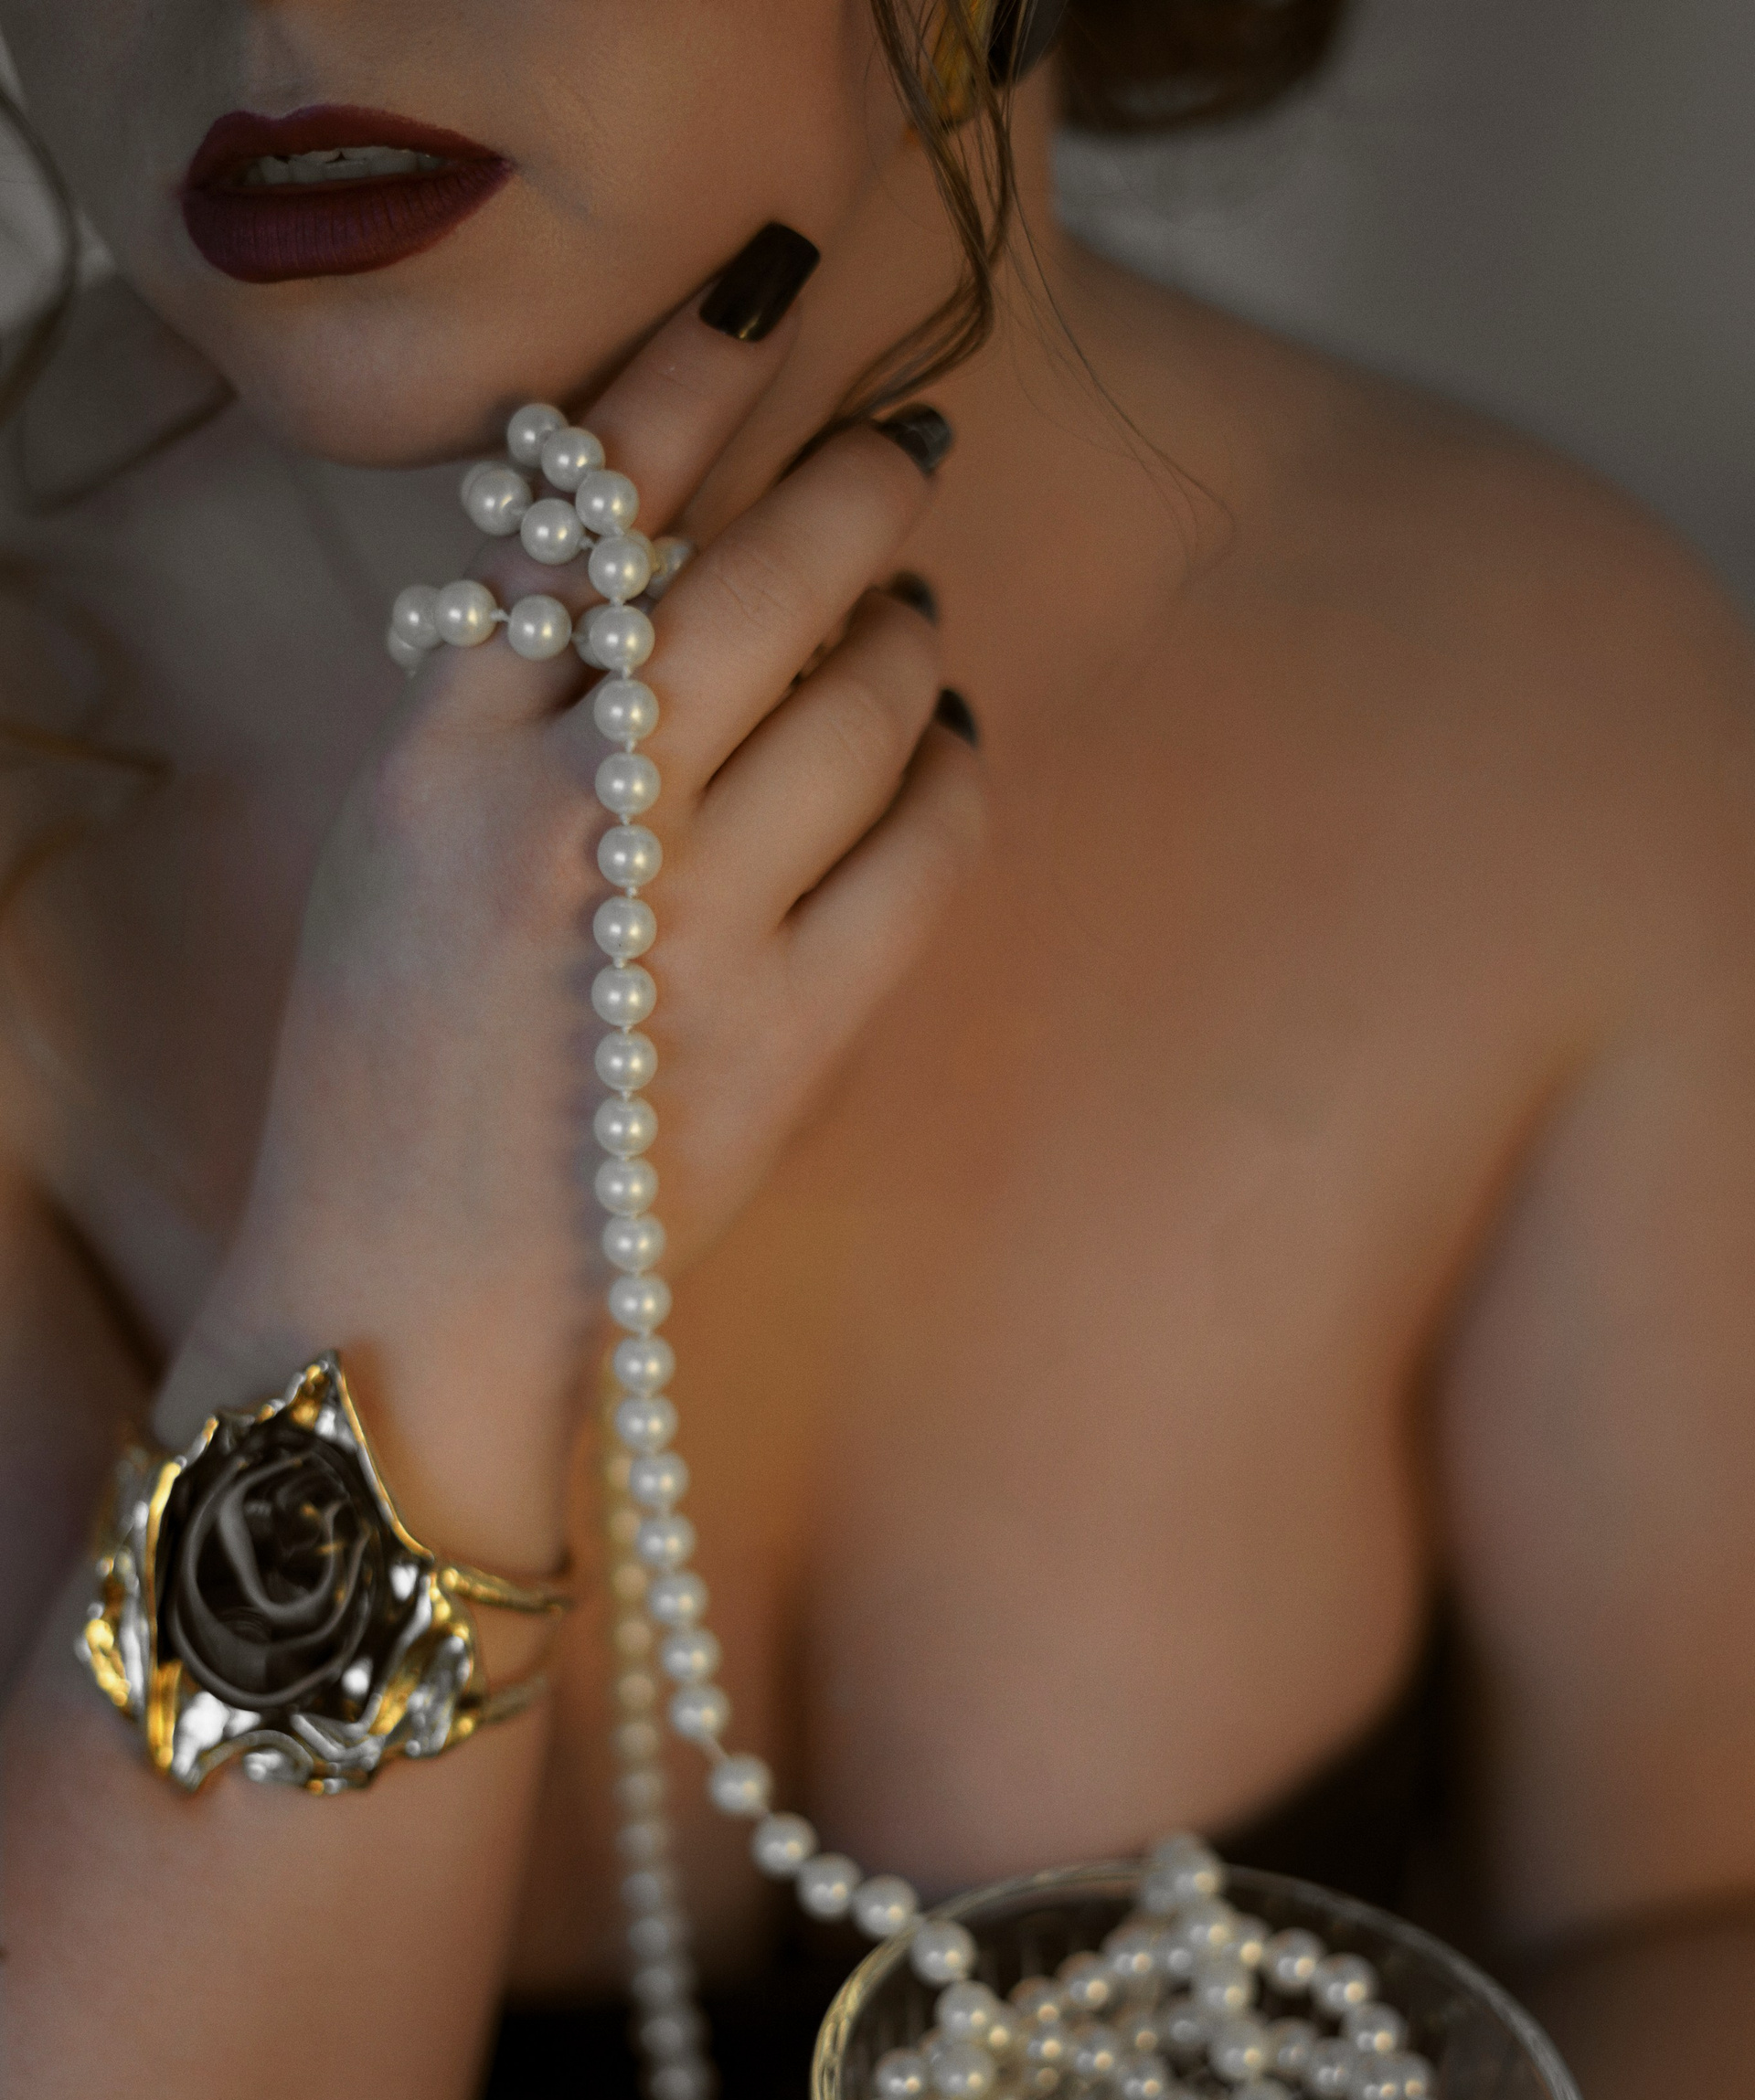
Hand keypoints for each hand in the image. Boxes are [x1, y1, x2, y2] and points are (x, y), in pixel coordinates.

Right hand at [168, 270, 982, 1547]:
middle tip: (903, 455)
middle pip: (748, 584)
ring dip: (908, 634)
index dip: (688, 385)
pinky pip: (925, 849)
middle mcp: (565, 824)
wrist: (411, 1301)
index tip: (771, 303)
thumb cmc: (387, 1077)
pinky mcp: (788, 1037)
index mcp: (438, 761)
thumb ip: (494, 707)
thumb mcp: (388, 855)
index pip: (580, 520)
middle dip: (850, 491)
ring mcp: (687, 933)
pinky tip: (948, 748)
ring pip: (856, 704)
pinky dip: (955, 772)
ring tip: (912, 623)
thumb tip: (651, 567)